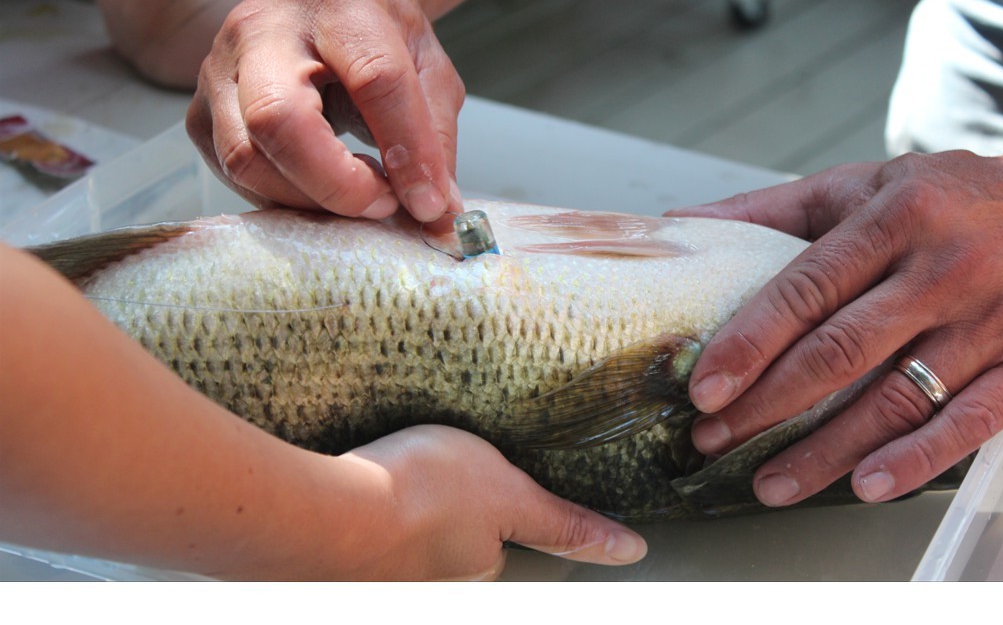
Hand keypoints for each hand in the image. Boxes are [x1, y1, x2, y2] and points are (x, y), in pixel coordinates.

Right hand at [186, 0, 463, 222]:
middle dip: (338, 185)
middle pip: (278, 119)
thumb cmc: (376, 32)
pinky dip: (286, 200)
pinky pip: (233, 176)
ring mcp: (217, 69)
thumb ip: (436, 136)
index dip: (407, 148)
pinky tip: (323, 190)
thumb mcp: (427, 66)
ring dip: (312, 200)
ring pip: (247, 158)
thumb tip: (438, 214)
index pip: (374, 77)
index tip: (431, 202)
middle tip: (385, 205)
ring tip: (360, 196)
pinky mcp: (199, 113)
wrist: (317, 3)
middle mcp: (261, 26)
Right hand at [341, 425, 646, 580]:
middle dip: (453, 512)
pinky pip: (373, 532)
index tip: (480, 481)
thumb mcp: (508, 492)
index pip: (506, 547)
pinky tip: (366, 483)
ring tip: (401, 471)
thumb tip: (628, 550)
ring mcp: (389, 575)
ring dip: (410, 510)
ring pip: (414, 539)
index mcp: (480, 572)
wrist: (321, 508)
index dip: (501, 508)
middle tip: (440, 470)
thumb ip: (564, 523)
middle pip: (459, 545)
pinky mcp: (347, 558)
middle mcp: (435, 585)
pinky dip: (374, 508)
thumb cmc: (418, 493)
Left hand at [666, 150, 1002, 506]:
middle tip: (713, 440)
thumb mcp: (860, 185)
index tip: (704, 388)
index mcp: (892, 219)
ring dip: (828, 450)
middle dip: (768, 405)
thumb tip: (683, 222)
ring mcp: (991, 320)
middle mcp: (942, 270)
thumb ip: (772, 209)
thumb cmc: (945, 197)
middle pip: (840, 351)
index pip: (805, 290)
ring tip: (770, 483)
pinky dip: (916, 459)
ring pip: (897, 397)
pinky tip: (865, 486)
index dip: (750, 343)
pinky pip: (970, 421)